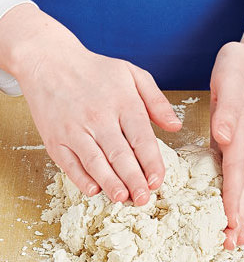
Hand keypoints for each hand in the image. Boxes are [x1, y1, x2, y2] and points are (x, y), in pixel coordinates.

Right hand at [0, 4, 181, 204]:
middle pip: (121, 155)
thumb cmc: (95, 70)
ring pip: (96, 163)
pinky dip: (82, 179)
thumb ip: (156, 101)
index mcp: (122, 103)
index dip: (152, 163)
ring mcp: (75, 130)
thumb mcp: (132, 74)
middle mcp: (99, 118)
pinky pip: (70, 164)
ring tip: (123, 198)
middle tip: (144, 199)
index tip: (157, 181)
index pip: (142, 139)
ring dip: (111, 184)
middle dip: (134, 181)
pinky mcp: (56, 139)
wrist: (49, 62)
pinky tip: (94, 189)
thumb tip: (175, 126)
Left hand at [210, 42, 243, 248]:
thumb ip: (227, 111)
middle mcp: (239, 144)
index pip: (234, 173)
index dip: (232, 200)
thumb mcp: (230, 82)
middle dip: (236, 216)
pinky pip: (233, 174)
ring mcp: (238, 145)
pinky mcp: (232, 143)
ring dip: (237, 211)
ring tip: (233, 236)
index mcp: (237, 134)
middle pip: (240, 187)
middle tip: (230, 244)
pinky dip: (232, 195)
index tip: (230, 224)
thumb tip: (223, 137)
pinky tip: (229, 206)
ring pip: (239, 184)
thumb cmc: (239, 69)